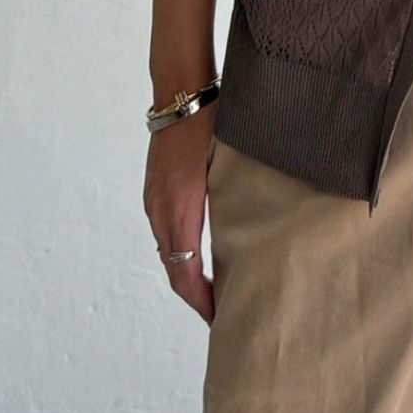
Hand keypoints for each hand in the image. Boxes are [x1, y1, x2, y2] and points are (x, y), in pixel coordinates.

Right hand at [143, 113, 215, 324]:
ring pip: (168, 250)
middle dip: (194, 295)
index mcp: (179, 208)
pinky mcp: (155, 190)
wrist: (181, 92)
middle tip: (221, 313)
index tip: (218, 319)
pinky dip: (180, 253)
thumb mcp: (228, 166)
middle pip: (173, 267)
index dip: (200, 300)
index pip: (184, 271)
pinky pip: (165, 232)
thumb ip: (236, 203)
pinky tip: (200, 256)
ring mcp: (154, 199)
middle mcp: (160, 209)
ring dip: (186, 274)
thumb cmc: (211, 123)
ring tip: (213, 291)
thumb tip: (259, 238)